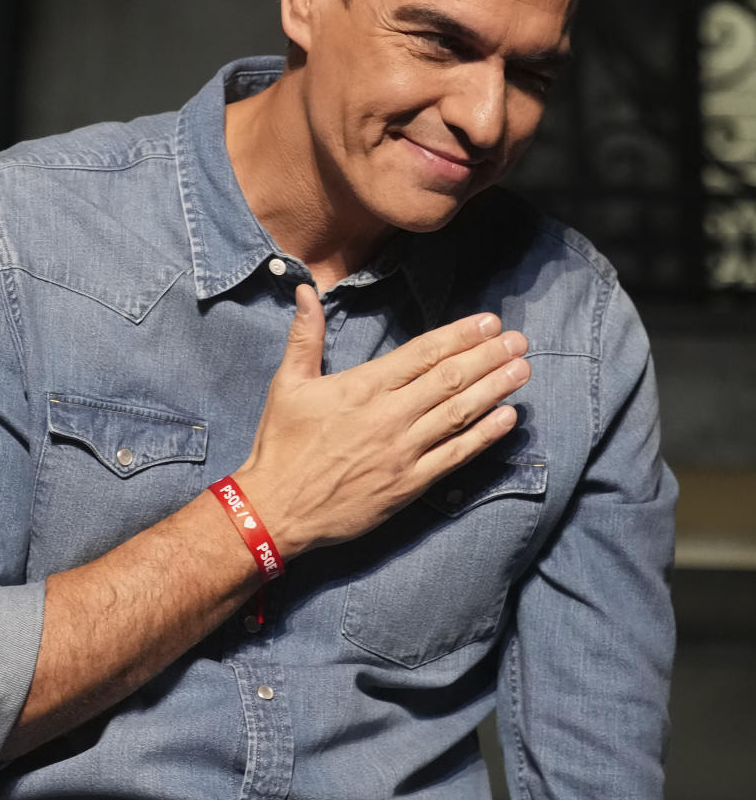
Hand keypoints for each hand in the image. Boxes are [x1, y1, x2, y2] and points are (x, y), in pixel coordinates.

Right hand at [236, 284, 529, 557]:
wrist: (276, 509)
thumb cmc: (281, 445)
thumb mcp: (287, 383)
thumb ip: (305, 335)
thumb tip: (306, 290)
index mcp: (362, 387)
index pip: (423, 353)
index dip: (460, 335)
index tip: (489, 321)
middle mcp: (388, 416)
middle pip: (450, 379)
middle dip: (489, 356)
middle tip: (519, 340)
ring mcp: (402, 452)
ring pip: (459, 414)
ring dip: (495, 389)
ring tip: (523, 369)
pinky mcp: (409, 485)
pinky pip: (455, 456)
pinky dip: (484, 436)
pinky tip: (508, 418)